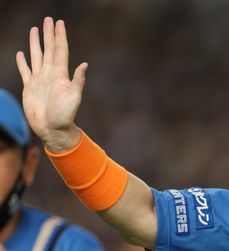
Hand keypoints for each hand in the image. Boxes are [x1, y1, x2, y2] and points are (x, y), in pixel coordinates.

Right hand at [16, 17, 85, 151]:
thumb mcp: (74, 98)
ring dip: (35, 43)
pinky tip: (21, 54)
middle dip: (48, 34)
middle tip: (48, 19)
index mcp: (60, 75)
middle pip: (48, 49)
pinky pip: (25, 70)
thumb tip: (85, 65)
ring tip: (34, 30)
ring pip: (36, 56)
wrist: (52, 129)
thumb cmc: (64, 116)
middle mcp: (50, 74)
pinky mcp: (30, 87)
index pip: (60, 50)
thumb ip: (78, 81)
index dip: (59, 36)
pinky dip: (23, 61)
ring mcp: (39, 80)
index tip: (59, 23)